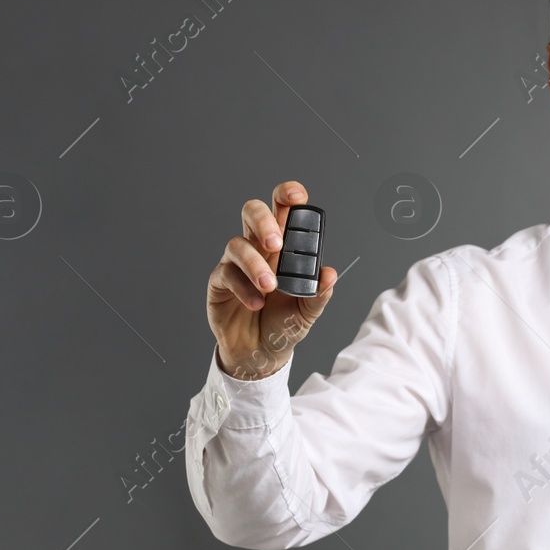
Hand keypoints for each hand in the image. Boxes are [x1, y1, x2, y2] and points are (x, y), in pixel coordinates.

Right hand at [207, 180, 339, 380]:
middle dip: (263, 220)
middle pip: (252, 212)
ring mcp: (236, 263)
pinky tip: (257, 303)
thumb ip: (319, 293)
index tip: (297, 196)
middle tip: (277, 243)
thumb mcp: (307, 311)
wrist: (262, 353)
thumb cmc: (284, 323)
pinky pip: (226, 274)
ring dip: (255, 264)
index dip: (287, 196)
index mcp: (283, 247)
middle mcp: (258, 248)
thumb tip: (329, 274)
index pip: (283, 210)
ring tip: (270, 287)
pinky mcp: (220, 282)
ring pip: (237, 244)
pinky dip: (244, 288)